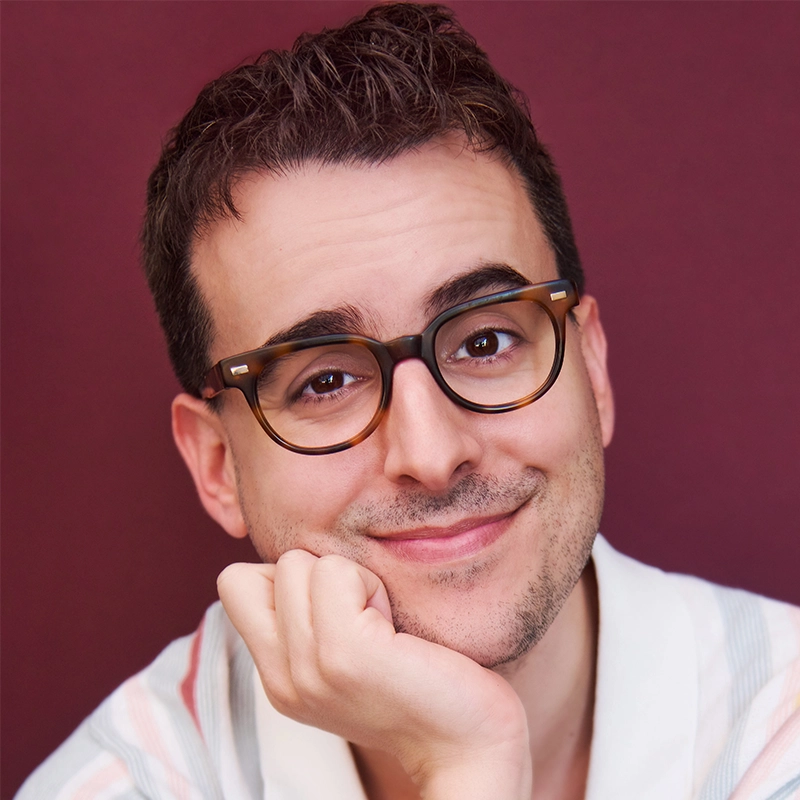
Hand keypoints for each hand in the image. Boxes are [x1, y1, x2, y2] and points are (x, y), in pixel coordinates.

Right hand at [218, 551, 531, 798]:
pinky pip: (334, 572)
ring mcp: (309, 668)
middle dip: (320, 573)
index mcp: (278, 676)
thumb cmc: (419, 684)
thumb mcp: (341, 656)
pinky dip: (370, 584)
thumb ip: (305, 619)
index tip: (338, 608)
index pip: (235, 583)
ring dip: (350, 578)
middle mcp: (282, 678)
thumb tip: (293, 561)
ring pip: (298, 563)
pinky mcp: (343, 655)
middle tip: (365, 617)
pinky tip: (393, 627)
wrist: (468, 743)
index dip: (288, 577)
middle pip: (268, 567)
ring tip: (382, 624)